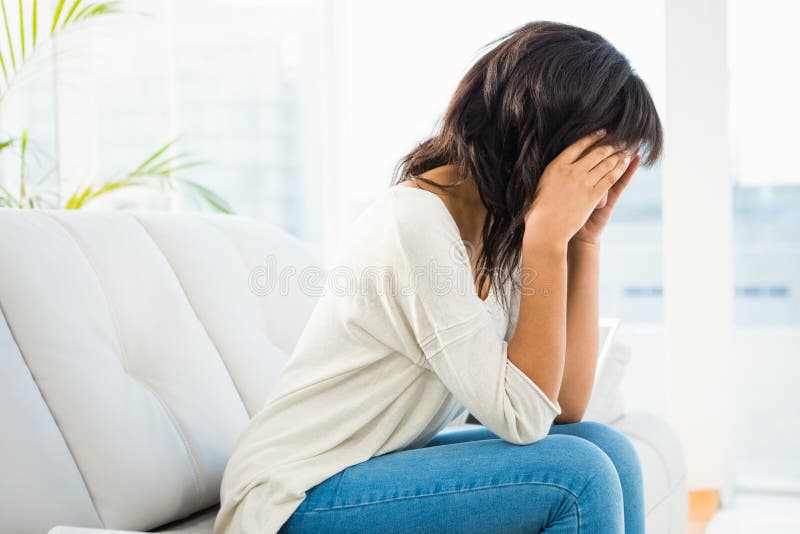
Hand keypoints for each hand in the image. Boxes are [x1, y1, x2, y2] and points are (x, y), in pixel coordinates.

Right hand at [523, 129, 632, 246]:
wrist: (546, 231)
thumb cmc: (538, 211)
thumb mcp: (539, 186)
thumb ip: (550, 174)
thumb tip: (553, 165)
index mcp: (556, 167)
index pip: (578, 145)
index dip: (593, 137)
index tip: (603, 132)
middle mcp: (571, 172)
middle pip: (596, 152)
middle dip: (611, 143)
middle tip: (621, 138)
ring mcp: (583, 184)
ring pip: (606, 163)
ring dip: (618, 154)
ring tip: (626, 148)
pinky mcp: (593, 196)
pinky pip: (610, 178)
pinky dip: (620, 169)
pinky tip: (625, 163)